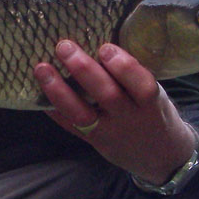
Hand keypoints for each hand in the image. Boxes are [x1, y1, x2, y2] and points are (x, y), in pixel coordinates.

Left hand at [33, 40, 195, 184]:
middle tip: (64, 46)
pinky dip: (52, 110)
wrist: (161, 157)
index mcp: (150, 104)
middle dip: (84, 69)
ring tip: (42, 68)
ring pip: (81, 114)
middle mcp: (129, 119)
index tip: (105, 47)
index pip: (142, 85)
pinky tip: (36, 94)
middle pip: (107, 95)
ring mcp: (109, 133)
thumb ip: (134, 77)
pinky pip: (69, 127)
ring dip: (59, 90)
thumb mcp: (156, 96)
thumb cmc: (154, 114)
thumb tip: (100, 40)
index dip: (124, 67)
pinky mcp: (92, 142)